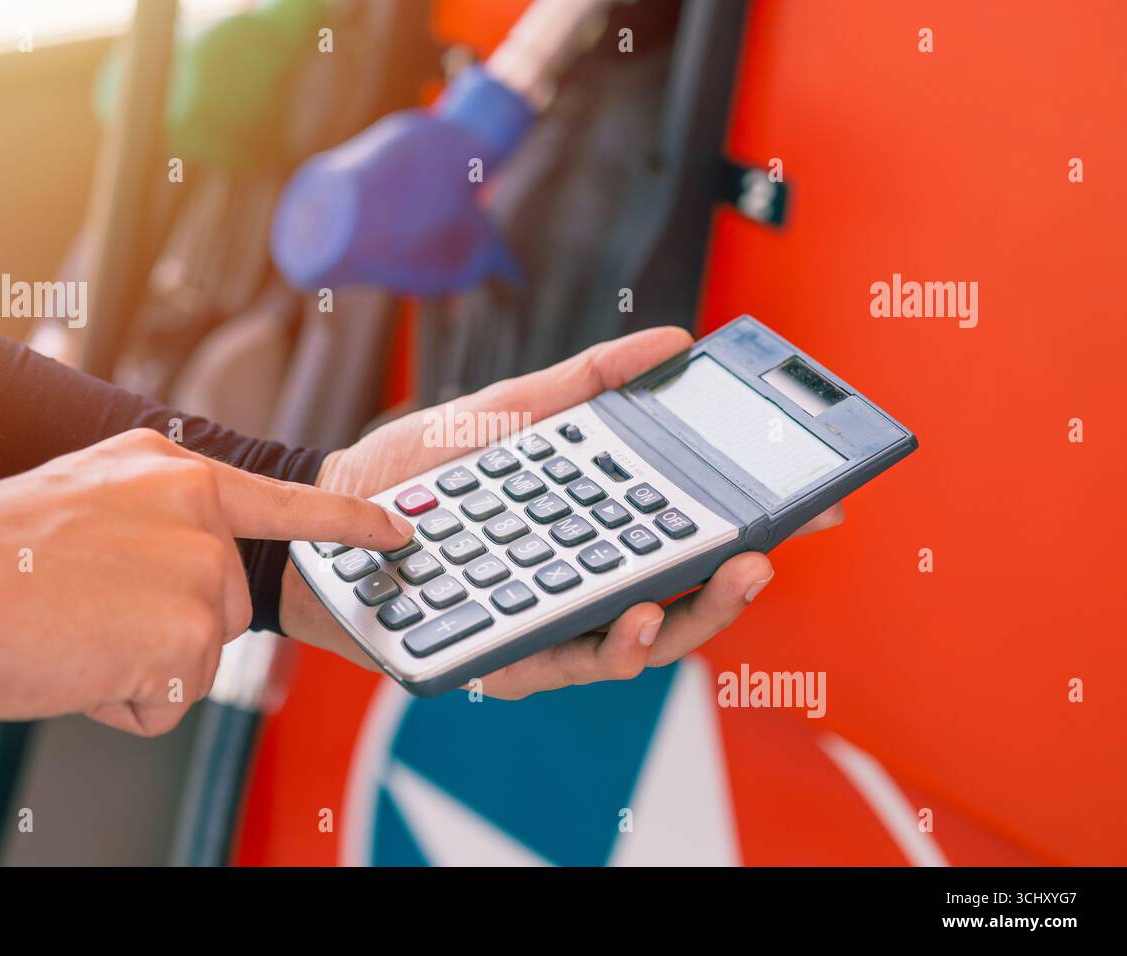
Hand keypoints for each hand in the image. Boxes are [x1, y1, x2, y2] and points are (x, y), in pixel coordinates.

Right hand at [0, 428, 411, 733]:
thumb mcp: (88, 495)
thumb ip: (152, 516)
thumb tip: (186, 567)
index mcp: (174, 471)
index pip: (283, 502)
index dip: (346, 525)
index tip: (399, 532)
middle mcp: (199, 514)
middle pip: (224, 604)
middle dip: (169, 627)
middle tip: (91, 614)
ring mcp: (198, 573)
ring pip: (197, 654)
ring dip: (142, 663)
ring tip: (77, 633)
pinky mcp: (188, 635)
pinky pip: (169, 698)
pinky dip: (124, 700)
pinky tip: (79, 662)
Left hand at [279, 327, 843, 698]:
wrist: (333, 514)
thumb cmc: (421, 471)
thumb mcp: (513, 413)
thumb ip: (590, 384)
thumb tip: (673, 341)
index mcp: (594, 530)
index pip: (686, 535)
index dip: (749, 524)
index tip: (810, 504)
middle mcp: (582, 585)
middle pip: (679, 600)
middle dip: (733, 583)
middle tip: (769, 553)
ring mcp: (548, 625)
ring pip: (641, 643)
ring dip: (690, 620)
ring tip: (717, 582)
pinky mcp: (509, 657)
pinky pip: (571, 663)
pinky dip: (612, 645)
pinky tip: (635, 615)